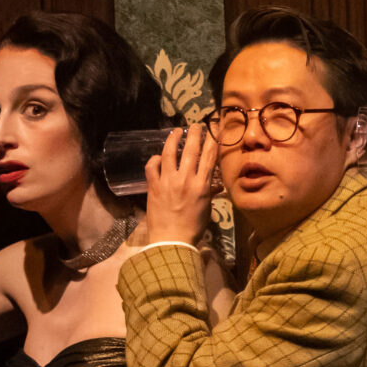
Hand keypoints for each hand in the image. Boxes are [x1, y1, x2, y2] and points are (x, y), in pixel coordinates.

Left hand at [141, 123, 218, 248]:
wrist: (172, 241)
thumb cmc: (193, 228)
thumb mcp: (206, 209)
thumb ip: (208, 194)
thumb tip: (214, 186)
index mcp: (202, 186)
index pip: (209, 157)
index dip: (212, 141)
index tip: (214, 130)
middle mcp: (186, 179)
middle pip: (191, 150)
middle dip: (194, 134)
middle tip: (195, 125)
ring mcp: (168, 181)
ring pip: (170, 153)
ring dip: (172, 139)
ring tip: (175, 131)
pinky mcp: (153, 185)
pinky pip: (152, 166)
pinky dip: (155, 159)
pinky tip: (158, 157)